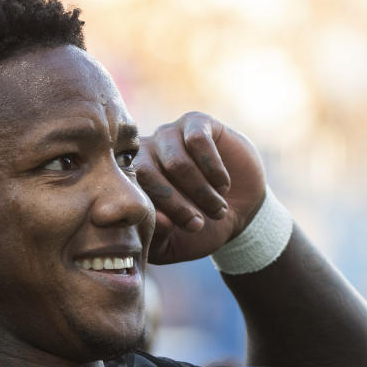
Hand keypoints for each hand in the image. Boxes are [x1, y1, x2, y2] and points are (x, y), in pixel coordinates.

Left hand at [134, 112, 266, 263]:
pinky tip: (222, 185)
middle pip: (148, 174)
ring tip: (216, 209)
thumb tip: (158, 220)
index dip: (154, 213)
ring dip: (200, 192)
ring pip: (177, 162)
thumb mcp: (173, 243)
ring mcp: (169, 135)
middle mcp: (144, 152)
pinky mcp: (196, 123)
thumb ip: (158, 235)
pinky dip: (213, 169)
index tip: (174, 230)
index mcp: (130, 180)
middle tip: (197, 224)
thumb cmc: (197, 227)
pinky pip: (198, 141)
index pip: (128, 192)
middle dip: (176, 205)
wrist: (237, 209)